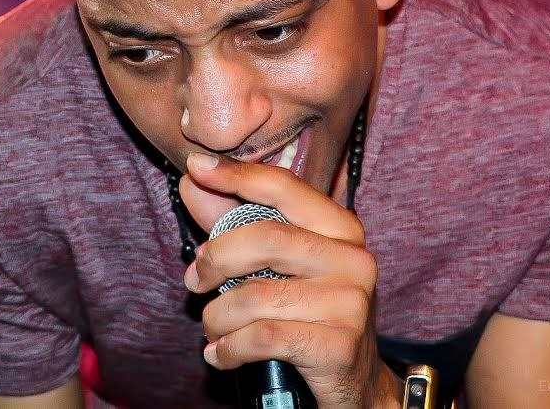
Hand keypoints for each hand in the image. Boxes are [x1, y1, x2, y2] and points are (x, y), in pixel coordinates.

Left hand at [179, 152, 400, 408]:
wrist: (355, 383)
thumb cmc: (306, 313)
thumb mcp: (275, 265)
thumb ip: (235, 221)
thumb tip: (194, 179)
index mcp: (341, 229)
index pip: (285, 188)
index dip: (237, 174)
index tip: (197, 167)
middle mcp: (353, 259)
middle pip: (266, 238)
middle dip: (216, 259)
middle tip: (195, 280)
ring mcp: (350, 303)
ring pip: (257, 295)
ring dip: (218, 315)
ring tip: (212, 327)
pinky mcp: (338, 346)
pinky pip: (263, 337)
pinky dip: (229, 348)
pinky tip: (221, 354)